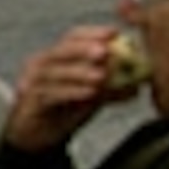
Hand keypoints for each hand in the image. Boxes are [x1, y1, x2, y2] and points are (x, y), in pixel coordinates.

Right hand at [7, 24, 130, 152]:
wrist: (38, 135)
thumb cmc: (63, 109)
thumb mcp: (92, 95)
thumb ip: (112, 86)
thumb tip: (138, 82)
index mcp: (56, 56)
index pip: (72, 37)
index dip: (93, 33)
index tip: (114, 33)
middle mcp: (41, 64)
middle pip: (61, 50)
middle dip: (83, 49)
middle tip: (105, 52)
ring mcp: (32, 81)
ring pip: (55, 71)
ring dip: (80, 72)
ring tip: (101, 76)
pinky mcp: (30, 100)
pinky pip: (50, 93)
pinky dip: (71, 92)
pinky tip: (88, 93)